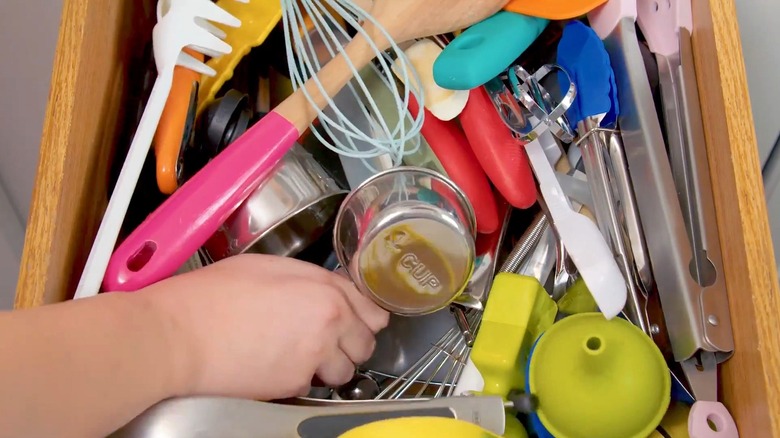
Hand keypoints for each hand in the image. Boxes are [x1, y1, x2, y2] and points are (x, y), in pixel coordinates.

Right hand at [142, 254, 389, 400]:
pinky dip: (300, 378)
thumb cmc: (215, 295)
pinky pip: (313, 384)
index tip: (356, 319)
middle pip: (365, 344)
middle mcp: (330, 327)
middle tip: (325, 337)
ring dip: (329, 365)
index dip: (363, 315)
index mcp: (328, 293)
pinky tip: (276, 363)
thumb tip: (334, 290)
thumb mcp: (270, 266)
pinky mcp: (294, 384)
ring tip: (300, 353)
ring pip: (344, 370)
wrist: (181, 335)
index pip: (374, 312)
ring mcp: (314, 359)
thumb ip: (314, 279)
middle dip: (349, 342)